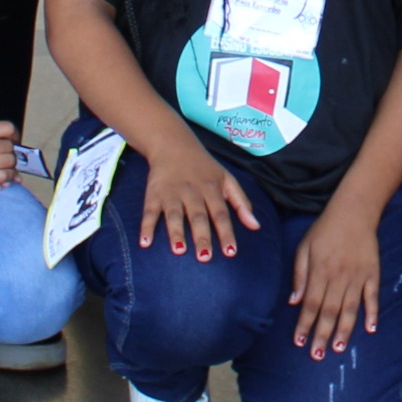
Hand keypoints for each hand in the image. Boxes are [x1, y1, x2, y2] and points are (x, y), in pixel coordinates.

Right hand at [138, 137, 258, 257]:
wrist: (173, 144)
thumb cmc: (205, 167)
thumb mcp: (227, 179)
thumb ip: (242, 203)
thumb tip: (256, 226)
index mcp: (212, 189)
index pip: (221, 214)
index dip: (226, 232)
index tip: (230, 252)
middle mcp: (193, 192)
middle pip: (198, 216)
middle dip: (202, 236)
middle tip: (205, 257)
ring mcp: (172, 193)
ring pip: (175, 214)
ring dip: (176, 232)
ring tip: (179, 250)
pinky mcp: (154, 194)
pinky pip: (150, 211)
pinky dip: (146, 227)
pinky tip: (145, 242)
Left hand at [288, 198, 383, 355]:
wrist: (354, 212)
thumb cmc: (325, 230)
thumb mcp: (304, 247)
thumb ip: (299, 275)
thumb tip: (294, 301)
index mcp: (320, 271)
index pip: (310, 304)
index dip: (304, 324)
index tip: (299, 342)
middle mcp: (338, 277)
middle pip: (329, 311)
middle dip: (322, 335)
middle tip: (317, 355)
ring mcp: (357, 276)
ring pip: (350, 308)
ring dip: (343, 330)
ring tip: (337, 348)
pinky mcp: (373, 274)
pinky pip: (373, 297)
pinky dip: (372, 313)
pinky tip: (370, 329)